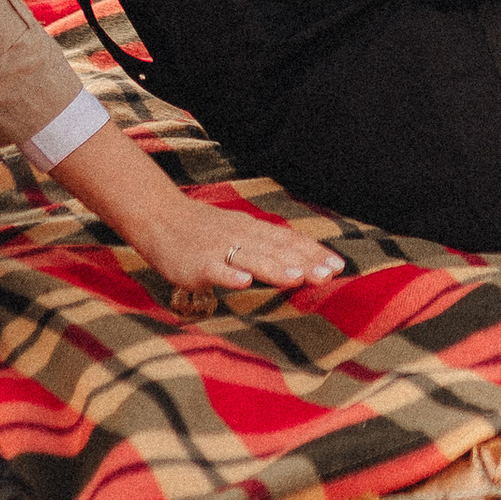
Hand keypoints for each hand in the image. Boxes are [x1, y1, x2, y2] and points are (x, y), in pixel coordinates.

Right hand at [143, 196, 345, 300]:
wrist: (161, 218)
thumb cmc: (206, 231)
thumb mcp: (242, 232)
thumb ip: (269, 246)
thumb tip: (304, 261)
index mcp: (254, 230)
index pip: (290, 240)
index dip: (314, 252)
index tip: (339, 266)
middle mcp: (242, 237)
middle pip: (277, 250)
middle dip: (304, 263)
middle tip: (328, 275)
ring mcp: (220, 250)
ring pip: (251, 258)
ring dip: (275, 268)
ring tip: (297, 278)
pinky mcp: (198, 263)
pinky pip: (215, 268)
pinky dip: (229, 274)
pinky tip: (243, 281)